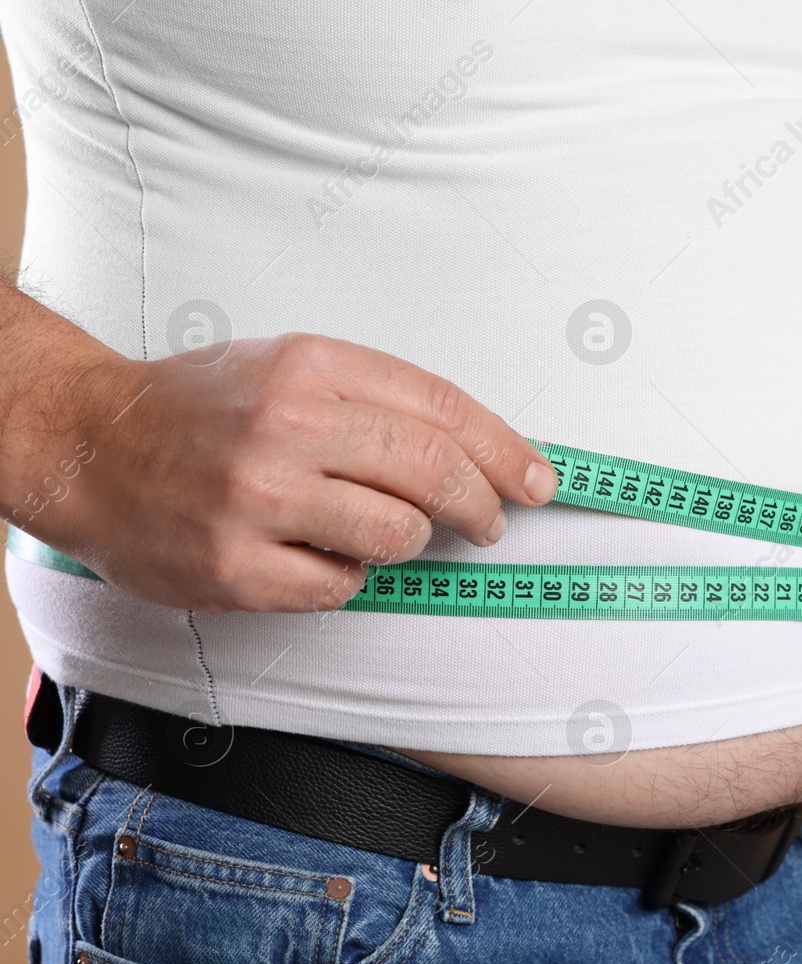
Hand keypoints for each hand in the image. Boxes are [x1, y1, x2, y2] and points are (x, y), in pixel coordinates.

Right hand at [16, 332, 556, 613]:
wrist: (90, 446)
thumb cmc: (204, 410)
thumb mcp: (292, 367)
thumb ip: (381, 402)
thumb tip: (487, 453)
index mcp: (312, 367)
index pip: (443, 409)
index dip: (506, 451)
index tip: (540, 481)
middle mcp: (287, 427)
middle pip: (435, 474)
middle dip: (482, 506)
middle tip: (489, 522)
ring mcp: (259, 500)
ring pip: (398, 537)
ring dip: (408, 542)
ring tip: (379, 529)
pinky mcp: (236, 569)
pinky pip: (340, 587)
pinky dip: (346, 577)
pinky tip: (318, 554)